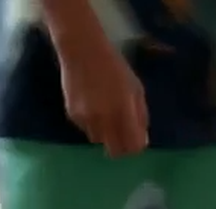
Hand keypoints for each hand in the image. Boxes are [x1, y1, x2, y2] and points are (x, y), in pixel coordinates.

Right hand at [58, 40, 147, 155]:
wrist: (82, 51)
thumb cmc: (114, 67)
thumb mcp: (136, 88)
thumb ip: (141, 115)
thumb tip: (142, 140)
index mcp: (124, 111)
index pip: (132, 146)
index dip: (136, 147)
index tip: (137, 140)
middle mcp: (105, 119)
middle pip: (114, 151)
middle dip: (121, 147)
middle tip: (123, 135)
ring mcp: (87, 119)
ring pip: (98, 141)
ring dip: (105, 134)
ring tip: (106, 114)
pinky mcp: (73, 116)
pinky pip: (86, 129)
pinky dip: (92, 123)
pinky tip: (93, 105)